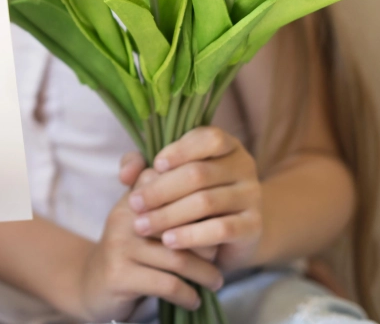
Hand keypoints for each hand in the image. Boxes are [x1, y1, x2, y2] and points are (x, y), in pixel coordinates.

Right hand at [79, 191, 223, 320]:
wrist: (92, 284)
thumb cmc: (130, 251)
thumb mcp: (143, 220)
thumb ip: (170, 203)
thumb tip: (213, 199)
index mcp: (133, 199)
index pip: (171, 188)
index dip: (199, 204)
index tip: (216, 221)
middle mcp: (124, 218)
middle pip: (181, 224)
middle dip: (207, 242)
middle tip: (220, 256)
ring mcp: (120, 246)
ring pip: (179, 258)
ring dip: (205, 274)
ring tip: (215, 281)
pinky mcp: (120, 275)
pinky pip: (168, 285)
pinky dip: (188, 295)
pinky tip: (194, 299)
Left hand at [127, 127, 262, 270]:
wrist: (229, 232)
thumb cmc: (189, 194)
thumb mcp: (166, 175)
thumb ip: (142, 166)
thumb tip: (126, 174)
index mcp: (225, 145)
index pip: (209, 138)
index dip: (181, 150)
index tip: (155, 165)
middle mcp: (243, 166)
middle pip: (199, 174)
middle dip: (160, 190)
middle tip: (133, 204)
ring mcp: (252, 195)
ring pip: (206, 202)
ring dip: (168, 215)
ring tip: (142, 225)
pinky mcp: (254, 225)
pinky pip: (221, 229)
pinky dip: (191, 235)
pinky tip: (168, 241)